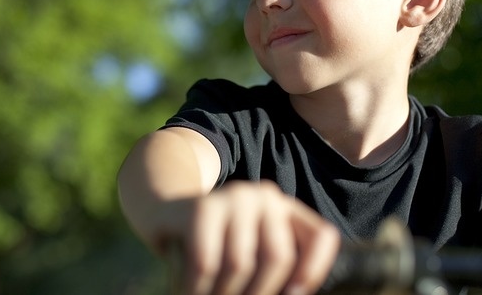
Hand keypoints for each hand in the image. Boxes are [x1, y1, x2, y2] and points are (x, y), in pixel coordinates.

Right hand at [160, 180, 339, 294]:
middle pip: (278, 258)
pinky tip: (189, 293)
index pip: (321, 236)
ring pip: (240, 265)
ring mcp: (233, 197)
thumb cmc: (212, 242)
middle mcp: (265, 197)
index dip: (314, 271)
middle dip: (258, 294)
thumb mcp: (249, 251)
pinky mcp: (201, 208)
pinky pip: (206, 262)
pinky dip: (198, 289)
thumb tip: (290, 294)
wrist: (160, 209)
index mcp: (285, 209)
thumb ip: (270, 268)